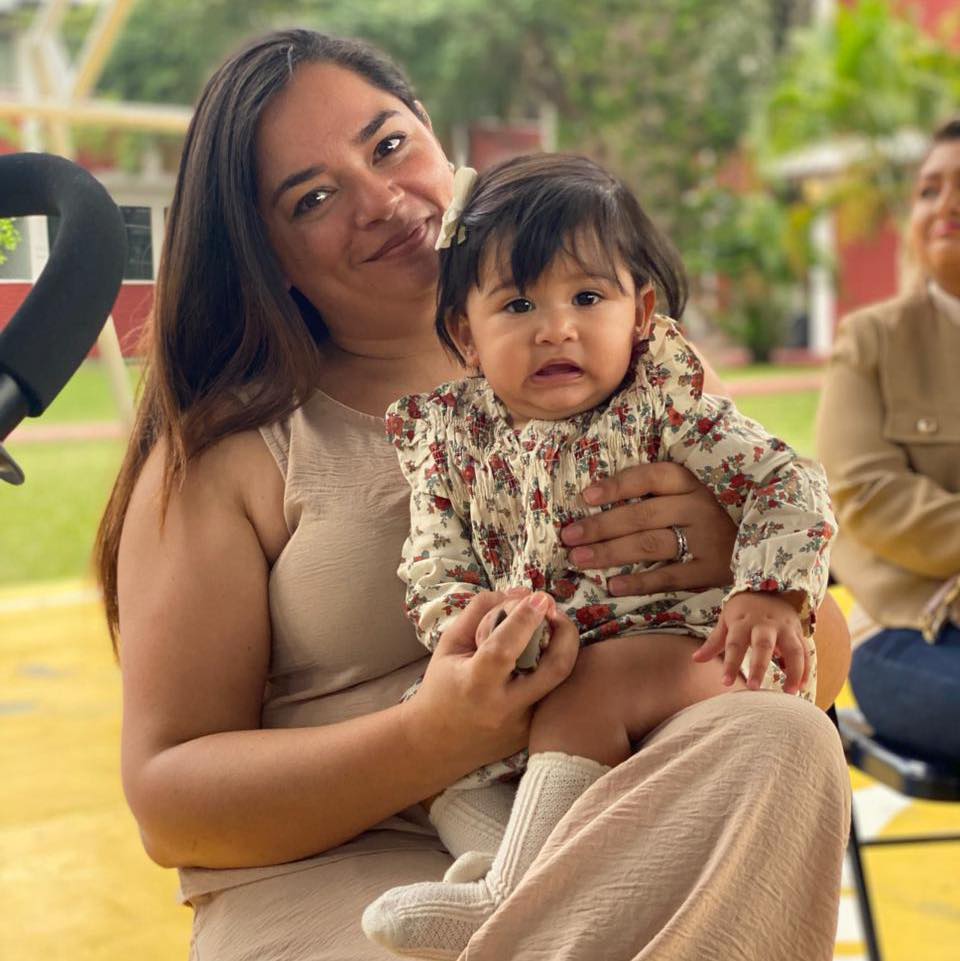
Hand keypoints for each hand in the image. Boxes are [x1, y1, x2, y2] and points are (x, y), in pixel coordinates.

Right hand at [405, 591, 578, 773]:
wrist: (436, 744)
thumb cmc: (441, 687)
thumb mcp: (450, 643)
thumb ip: (481, 611)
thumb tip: (522, 593)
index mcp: (475, 684)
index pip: (504, 648)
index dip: (525, 619)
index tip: (539, 597)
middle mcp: (505, 708)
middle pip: (555, 668)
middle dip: (566, 632)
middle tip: (555, 612)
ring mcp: (524, 725)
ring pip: (564, 682)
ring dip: (565, 649)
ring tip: (554, 629)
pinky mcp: (535, 735)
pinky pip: (555, 696)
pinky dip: (554, 670)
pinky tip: (545, 656)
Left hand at [560, 462, 736, 595]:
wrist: (763, 546)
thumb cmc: (708, 515)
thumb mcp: (688, 494)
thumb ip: (652, 493)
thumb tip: (593, 497)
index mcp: (691, 483)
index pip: (650, 477)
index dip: (616, 486)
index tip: (586, 496)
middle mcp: (699, 508)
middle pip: (642, 515)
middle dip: (600, 527)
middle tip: (568, 537)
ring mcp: (708, 540)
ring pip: (651, 545)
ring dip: (610, 553)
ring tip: (579, 558)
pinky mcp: (712, 571)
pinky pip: (670, 577)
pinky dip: (640, 582)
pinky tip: (612, 585)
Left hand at [692, 590, 807, 694]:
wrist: (769, 588)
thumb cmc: (743, 610)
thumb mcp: (726, 621)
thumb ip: (714, 642)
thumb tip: (695, 659)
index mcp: (743, 621)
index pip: (734, 644)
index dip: (730, 663)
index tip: (725, 682)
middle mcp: (765, 624)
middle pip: (763, 645)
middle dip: (759, 667)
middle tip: (754, 688)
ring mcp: (784, 628)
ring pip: (793, 649)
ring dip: (793, 671)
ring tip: (789, 692)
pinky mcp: (798, 632)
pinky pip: (806, 651)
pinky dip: (806, 669)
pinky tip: (801, 686)